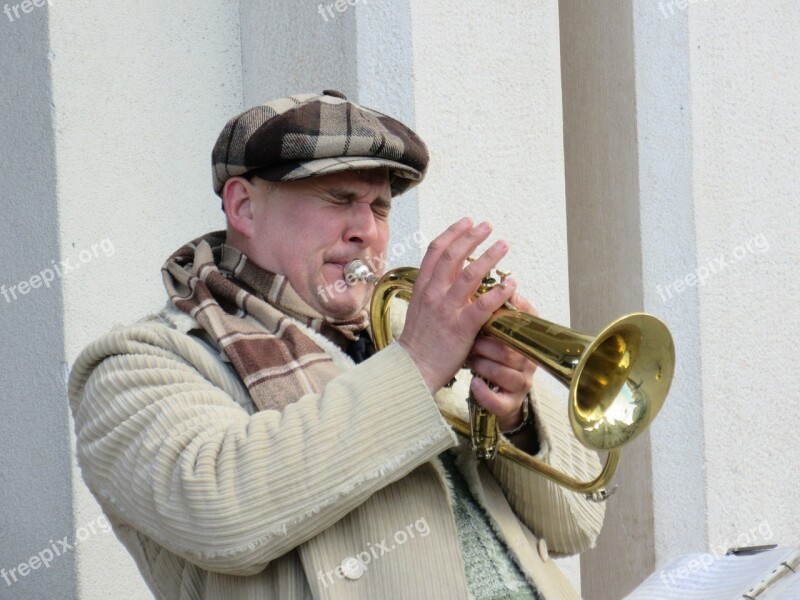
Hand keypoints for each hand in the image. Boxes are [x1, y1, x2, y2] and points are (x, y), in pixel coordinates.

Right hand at [398, 217, 516, 391]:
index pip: (435, 251)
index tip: (466, 222)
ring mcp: (446, 310)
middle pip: (453, 255)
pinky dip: (499, 293)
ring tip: (504, 245)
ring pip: (470, 275)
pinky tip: (511, 284)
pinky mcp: (461, 327)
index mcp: (422, 288)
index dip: (452, 233)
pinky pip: (483, 305)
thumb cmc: (418, 342)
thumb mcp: (419, 309)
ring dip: (489, 257)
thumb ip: (433, 290)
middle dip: (472, 237)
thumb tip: (449, 274)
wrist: (412, 368)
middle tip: (488, 226)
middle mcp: (433, 294)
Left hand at [466, 293, 537, 430]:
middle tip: (469, 340)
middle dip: (485, 344)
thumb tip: (506, 283)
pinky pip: (499, 401)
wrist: (498, 389)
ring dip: (481, 365)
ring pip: (503, 373)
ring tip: (468, 359)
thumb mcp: (499, 328)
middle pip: (509, 350)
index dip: (507, 318)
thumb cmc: (495, 351)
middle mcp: (529, 360)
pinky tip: (474, 384)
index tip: (487, 314)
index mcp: (528, 337)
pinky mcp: (510, 403)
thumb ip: (501, 308)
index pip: (525, 324)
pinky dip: (484, 393)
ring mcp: (521, 383)